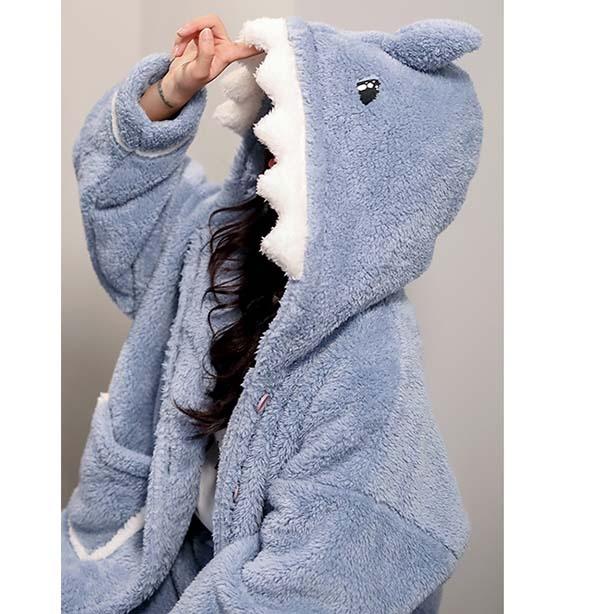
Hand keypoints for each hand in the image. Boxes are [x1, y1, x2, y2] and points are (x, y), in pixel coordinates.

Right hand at [140, 14, 260, 120]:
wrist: (175, 84)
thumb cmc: (188, 83)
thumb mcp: (198, 72)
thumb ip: (205, 53)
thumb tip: (207, 32)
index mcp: (226, 56)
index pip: (244, 48)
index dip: (254, 44)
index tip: (264, 41)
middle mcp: (221, 46)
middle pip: (213, 22)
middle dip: (195, 25)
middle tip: (183, 34)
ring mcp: (209, 41)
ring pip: (199, 23)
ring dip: (185, 33)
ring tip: (179, 49)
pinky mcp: (198, 38)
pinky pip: (190, 28)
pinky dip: (181, 37)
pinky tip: (178, 50)